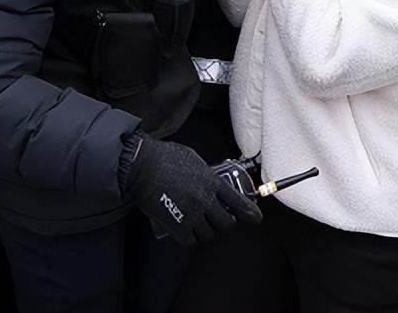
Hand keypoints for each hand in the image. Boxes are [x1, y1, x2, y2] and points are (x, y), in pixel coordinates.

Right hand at [122, 135, 261, 246]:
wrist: (142, 165)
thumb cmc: (163, 157)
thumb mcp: (193, 158)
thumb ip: (205, 173)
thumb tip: (209, 180)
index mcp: (211, 181)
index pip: (238, 201)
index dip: (249, 212)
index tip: (255, 218)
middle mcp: (205, 199)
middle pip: (226, 223)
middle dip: (225, 223)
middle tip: (219, 220)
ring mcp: (191, 213)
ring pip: (208, 234)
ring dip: (206, 231)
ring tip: (199, 224)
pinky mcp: (176, 225)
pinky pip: (190, 240)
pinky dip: (189, 238)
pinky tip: (185, 231)